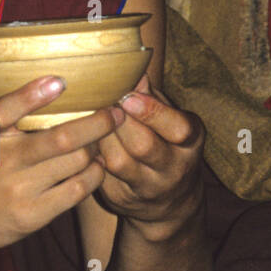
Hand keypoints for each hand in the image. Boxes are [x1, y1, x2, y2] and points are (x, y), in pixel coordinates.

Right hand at [0, 73, 123, 270]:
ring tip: (107, 139)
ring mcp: (17, 190)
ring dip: (97, 149)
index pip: (3, 110)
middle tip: (115, 110)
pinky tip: (96, 167)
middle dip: (96, 123)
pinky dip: (93, 176)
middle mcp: (0, 161)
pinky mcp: (31, 216)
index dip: (32, 94)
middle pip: (59, 139)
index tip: (60, 81)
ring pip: (75, 163)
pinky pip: (76, 191)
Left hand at [91, 75, 205, 239]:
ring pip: (119, 162)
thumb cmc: (165, 144)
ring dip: (100, 137)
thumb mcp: (170, 119)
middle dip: (119, 121)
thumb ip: (152, 97)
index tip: (130, 96)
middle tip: (100, 101)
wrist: (169, 202)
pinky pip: (100, 176)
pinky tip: (79, 140)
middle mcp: (174, 169)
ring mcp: (148, 188)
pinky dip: (88, 155)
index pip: (179, 128)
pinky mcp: (122, 200)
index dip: (153, 112)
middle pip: (144, 146)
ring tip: (87, 117)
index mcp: (191, 143)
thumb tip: (134, 68)